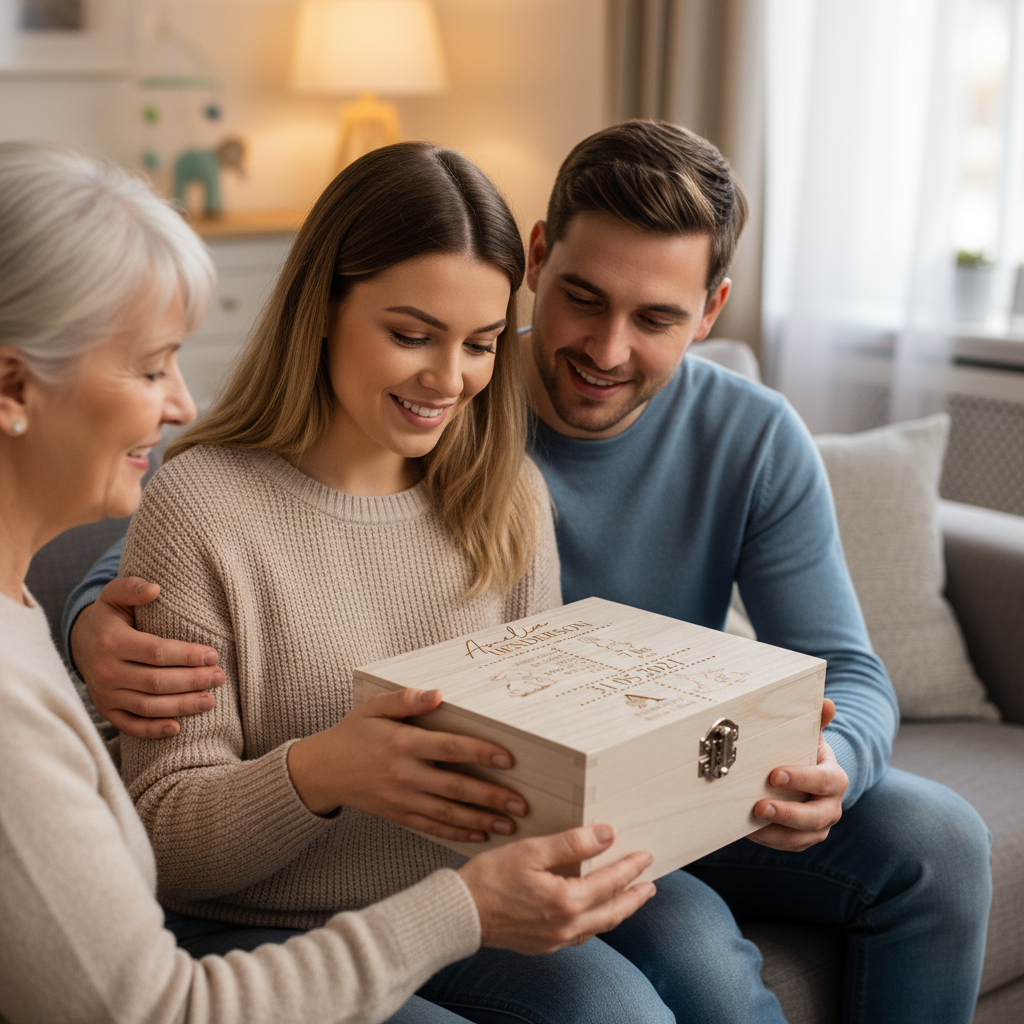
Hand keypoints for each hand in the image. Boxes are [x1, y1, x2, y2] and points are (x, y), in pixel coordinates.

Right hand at [70, 576, 223, 738]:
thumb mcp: (115, 594)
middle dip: (192, 681)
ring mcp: (105, 694)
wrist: (81, 641)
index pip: (156, 652)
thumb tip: (155, 588)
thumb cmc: (110, 615)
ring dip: (181, 706)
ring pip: (147, 706)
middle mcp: (106, 671)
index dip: (187, 655)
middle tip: (220, 678)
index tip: (214, 655)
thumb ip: (133, 587)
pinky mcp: (106, 710)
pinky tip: (178, 727)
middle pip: (156, 682)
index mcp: (112, 642)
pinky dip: (153, 730)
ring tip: (210, 701)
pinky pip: (130, 725)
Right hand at [286, 688, 528, 841]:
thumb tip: (438, 694)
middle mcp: (403, 774)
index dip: (479, 753)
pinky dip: (456, 834)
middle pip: (454, 787)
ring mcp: (401, 799)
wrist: (321, 771)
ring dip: (480, 820)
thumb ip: (406, 699)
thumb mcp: (373, 707)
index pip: (448, 748)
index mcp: (402, 743)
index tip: (508, 759)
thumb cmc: (352, 733)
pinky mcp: (398, 815)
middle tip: (520, 804)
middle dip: (490, 797)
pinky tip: (479, 835)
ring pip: (447, 814)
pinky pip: (431, 827)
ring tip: (509, 826)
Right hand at [458, 824, 655, 953]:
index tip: (644, 856)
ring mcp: (555, 939)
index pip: (610, 881)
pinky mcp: (542, 944)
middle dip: (634, 896)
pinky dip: (595, 922)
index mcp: (568, 901)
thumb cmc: (490, 879)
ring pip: (598, 926)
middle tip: (650, 884)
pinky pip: (580, 935)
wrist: (460, 914)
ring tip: (629, 899)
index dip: (630, 867)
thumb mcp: (532, 851)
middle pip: (613, 911)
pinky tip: (592, 914)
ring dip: (618, 911)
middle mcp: (567, 926)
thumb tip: (606, 835)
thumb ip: (572, 844)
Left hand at [748, 698, 848, 851]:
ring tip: (751, 820)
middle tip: (759, 807)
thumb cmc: (804, 753)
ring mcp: (818, 826)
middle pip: (815, 816)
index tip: (774, 774)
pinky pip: (788, 845)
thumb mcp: (810, 736)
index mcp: (834, 778)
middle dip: (787, 813)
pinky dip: (768, 839)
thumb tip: (826, 703)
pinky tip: (747, 830)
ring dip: (776, 832)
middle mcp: (831, 806)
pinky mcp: (803, 839)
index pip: (824, 780)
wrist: (807, 779)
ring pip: (802, 836)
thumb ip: (816, 720)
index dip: (802, 778)